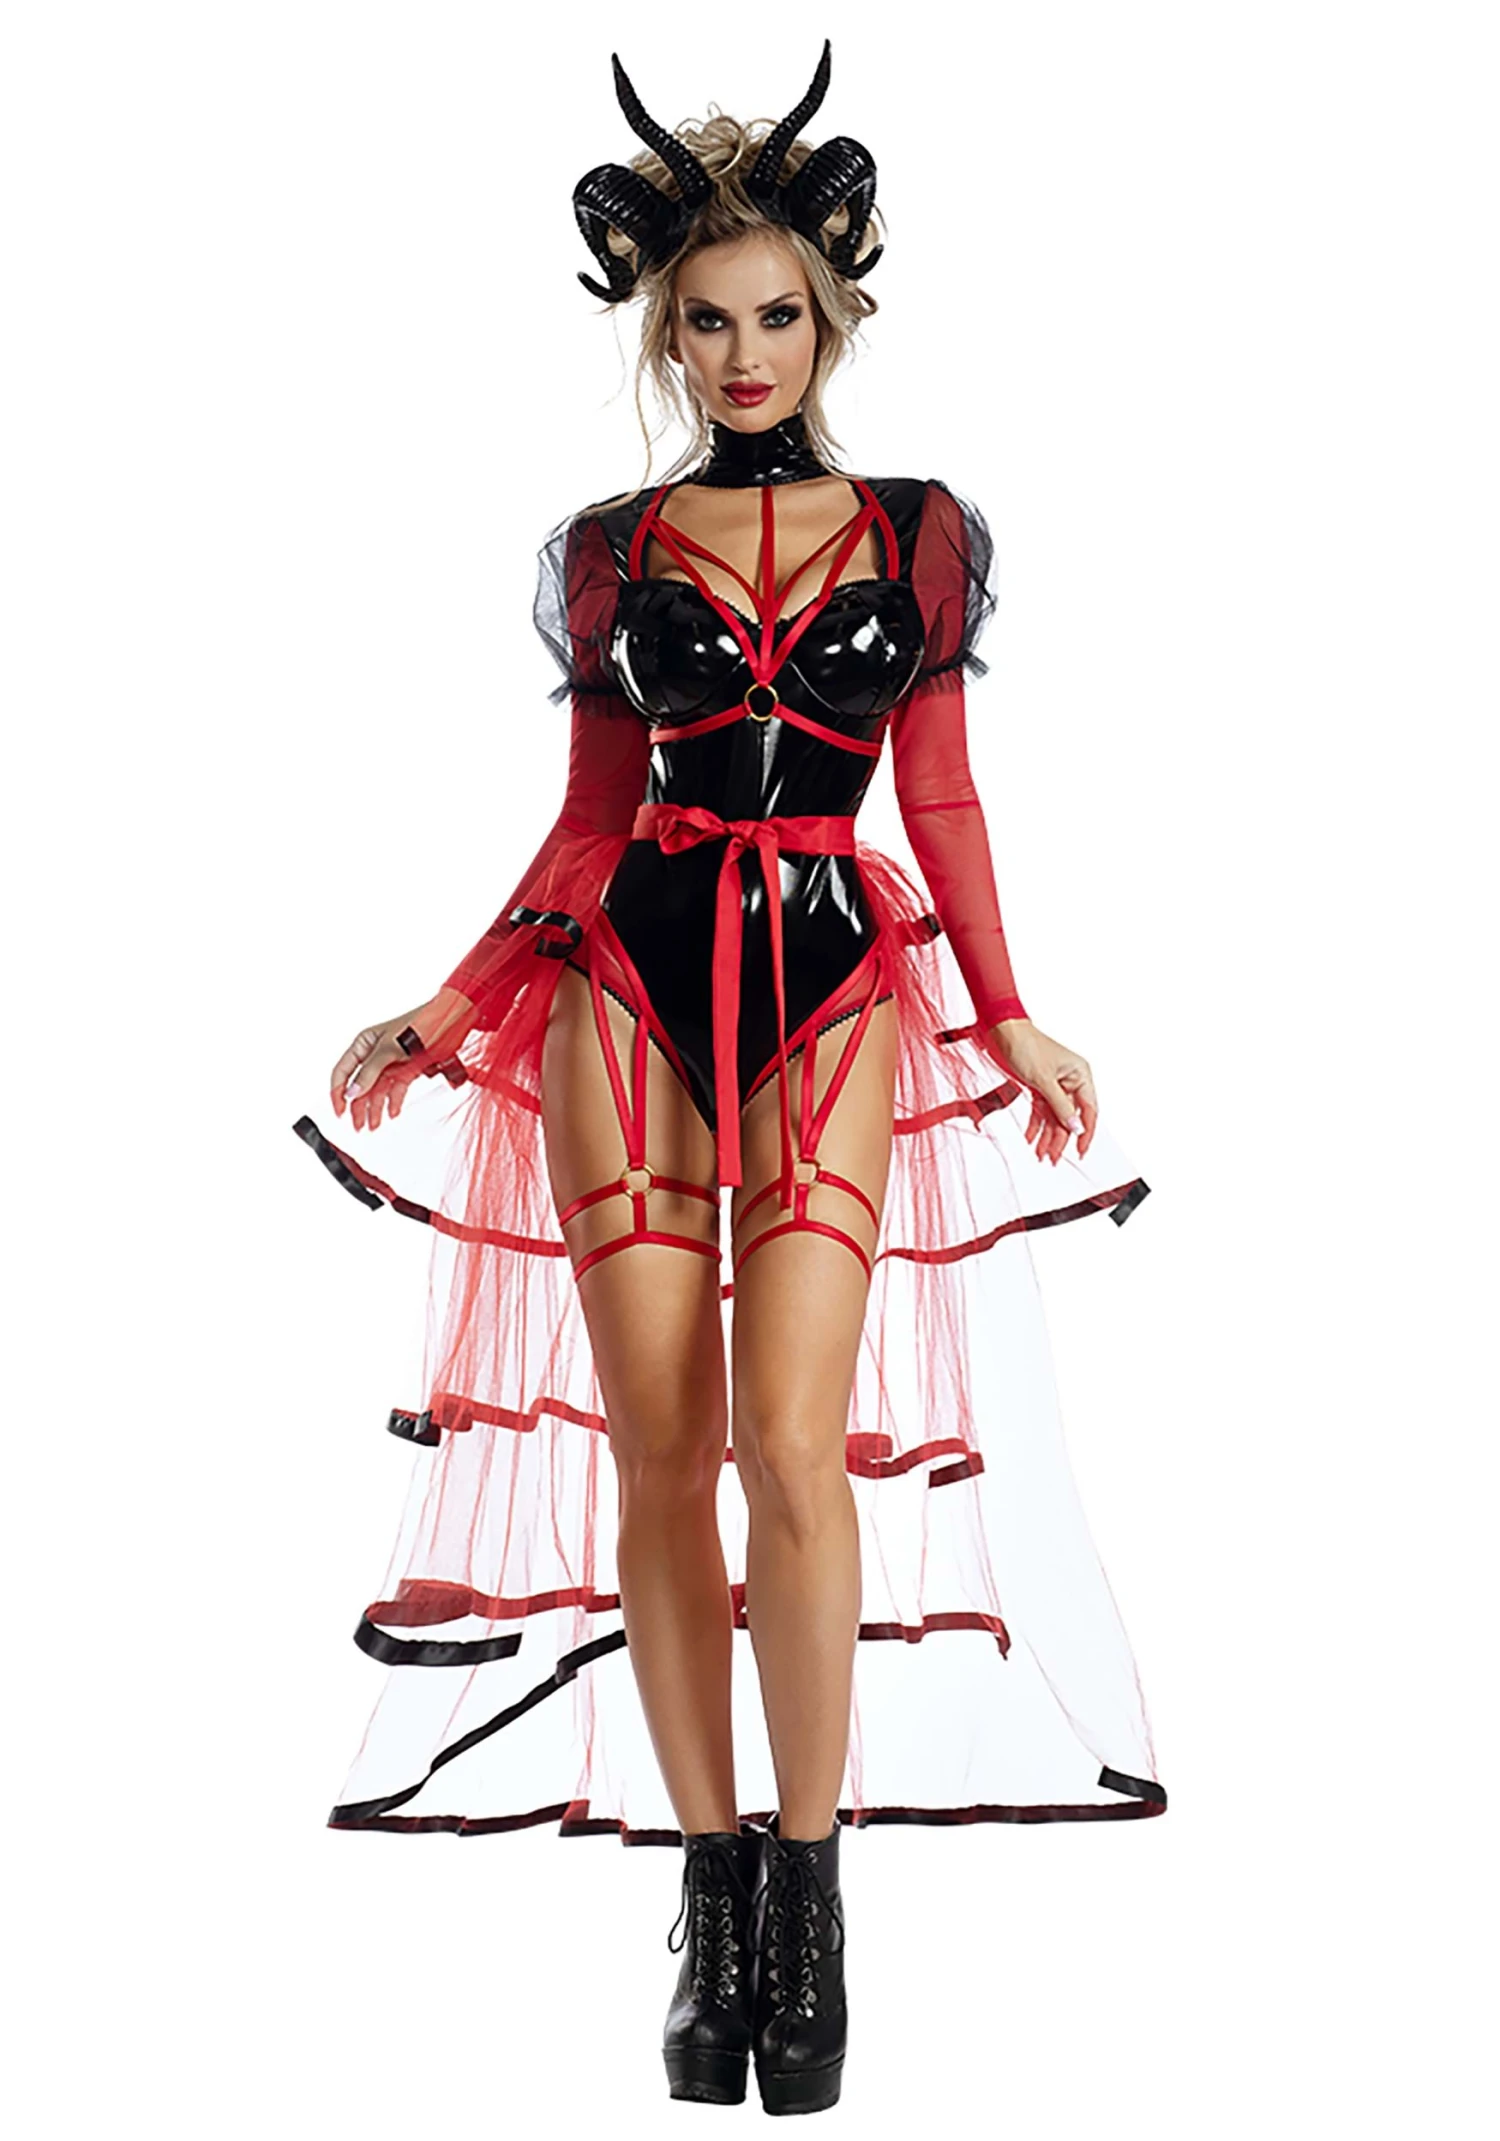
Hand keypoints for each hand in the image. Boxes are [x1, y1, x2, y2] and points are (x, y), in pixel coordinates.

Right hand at [330, 987, 472, 1131]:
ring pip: (378, 1089)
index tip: (340, 1112)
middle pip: (361, 1084)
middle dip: (358, 1106)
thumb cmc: (421, 1022)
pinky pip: (397, 1087)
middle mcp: (376, 1053)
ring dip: (376, 1107)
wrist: (452, 1019)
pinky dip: (395, 1100)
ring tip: (374, 1125)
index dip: (338, 1092)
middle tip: (358, 1126)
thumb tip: (352, 1091)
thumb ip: (371, 1070)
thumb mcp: (391, 1047)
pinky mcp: (409, 1068)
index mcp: (365, 1042)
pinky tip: (393, 1111)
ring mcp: (392, 1062)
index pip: (343, 1071)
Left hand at [981, 1017, 1097, 1165]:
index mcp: (1080, 1074)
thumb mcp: (1044, 1080)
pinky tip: (1030, 1138)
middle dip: (1059, 1138)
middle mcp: (1069, 1080)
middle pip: (1068, 1117)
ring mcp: (1054, 1084)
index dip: (1086, 1133)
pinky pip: (1040, 1110)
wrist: (1002, 1031)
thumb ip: (1060, 1107)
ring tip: (1040, 1154)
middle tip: (1051, 1158)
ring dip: (1046, 1135)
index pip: (1089, 1110)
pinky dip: (1035, 1124)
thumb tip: (1076, 1128)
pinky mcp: (1039, 1086)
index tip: (1080, 1152)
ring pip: (1053, 1117)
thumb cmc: (1026, 1045)